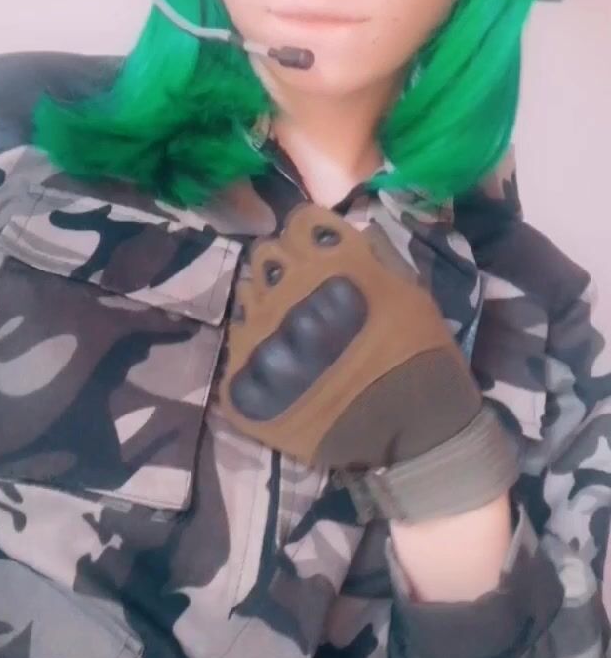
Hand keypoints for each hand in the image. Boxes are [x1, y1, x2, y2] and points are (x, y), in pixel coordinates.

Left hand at [220, 205, 518, 522]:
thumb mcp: (411, 292)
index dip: (310, 237)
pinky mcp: (244, 375)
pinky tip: (280, 365)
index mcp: (330, 262)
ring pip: (247, 296)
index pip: (300, 224)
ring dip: (267, 306)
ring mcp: (260, 333)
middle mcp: (287, 289)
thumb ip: (373, 257)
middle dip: (284, 267)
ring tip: (292, 332)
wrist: (409, 432)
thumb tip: (350, 235)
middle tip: (304, 293)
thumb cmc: (420, 357)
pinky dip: (255, 350)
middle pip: (267, 256)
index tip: (320, 254)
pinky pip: (237, 344)